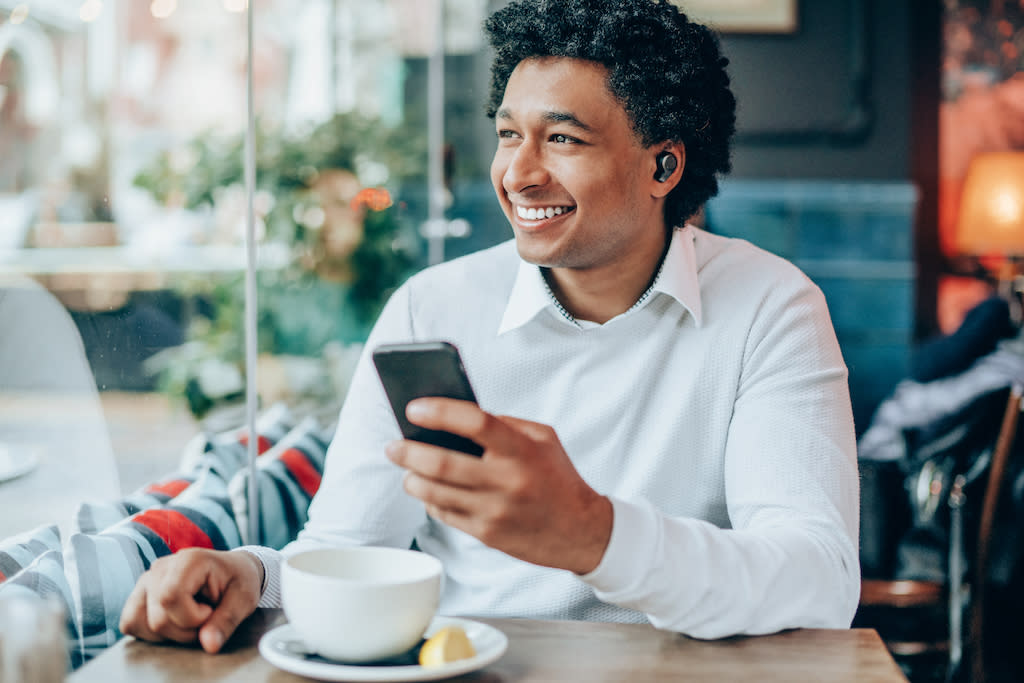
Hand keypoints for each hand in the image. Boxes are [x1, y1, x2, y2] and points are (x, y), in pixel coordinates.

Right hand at [119, 548, 263, 653]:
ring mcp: (146, 580)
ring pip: (139, 622)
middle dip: (185, 630)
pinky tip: (174, 621)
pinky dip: (150, 632)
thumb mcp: (244, 598)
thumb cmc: (238, 580)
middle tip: (205, 616)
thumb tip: (209, 645)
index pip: (170, 597)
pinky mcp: (139, 594)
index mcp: (189, 560)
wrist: (232, 571)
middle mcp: (161, 567)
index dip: (192, 617)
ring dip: (167, 632)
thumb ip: (227, 621)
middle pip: (157, 618)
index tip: (210, 611)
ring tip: (189, 618)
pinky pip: (130, 622)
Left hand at [385, 398, 612, 574]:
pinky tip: (427, 491)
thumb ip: (505, 424)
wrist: (582, 531)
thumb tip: (458, 417)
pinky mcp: (487, 535)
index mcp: (522, 450)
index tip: (414, 408)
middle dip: (409, 451)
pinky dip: (430, 501)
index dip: (440, 412)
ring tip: (406, 469)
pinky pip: (445, 515)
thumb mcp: (543, 439)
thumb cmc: (558, 478)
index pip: (475, 422)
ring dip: (412, 479)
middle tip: (393, 445)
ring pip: (436, 493)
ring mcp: (495, 511)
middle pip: (443, 462)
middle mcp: (507, 480)